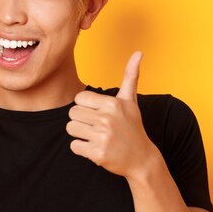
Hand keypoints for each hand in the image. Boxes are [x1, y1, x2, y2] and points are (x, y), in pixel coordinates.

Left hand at [67, 51, 157, 179]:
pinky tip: (96, 148)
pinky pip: (73, 146)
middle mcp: (107, 119)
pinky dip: (82, 149)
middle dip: (82, 120)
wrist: (142, 158)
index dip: (85, 107)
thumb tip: (139, 52)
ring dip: (80, 134)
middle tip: (97, 127)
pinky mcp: (97, 153)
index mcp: (112, 104)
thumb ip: (130, 76)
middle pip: (72, 113)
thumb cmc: (133, 127)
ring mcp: (102, 137)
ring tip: (96, 137)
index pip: (78, 99)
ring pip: (70, 128)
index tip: (98, 114)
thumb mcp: (131, 101)